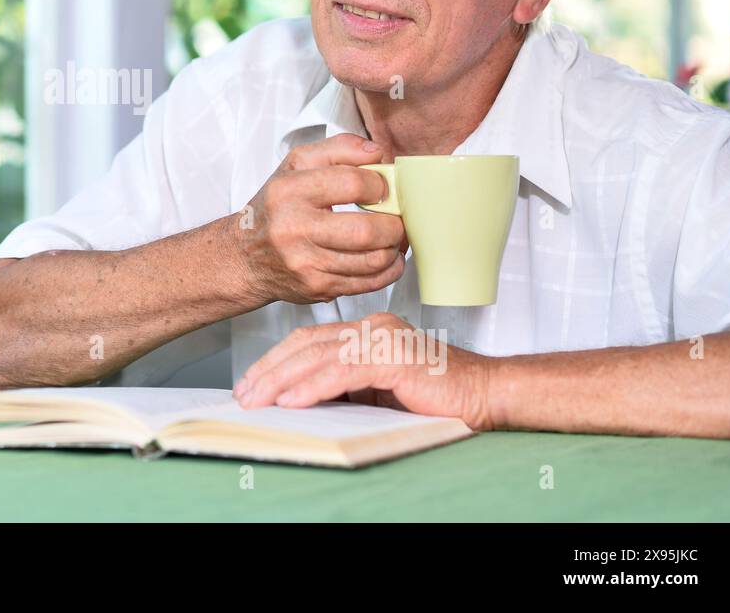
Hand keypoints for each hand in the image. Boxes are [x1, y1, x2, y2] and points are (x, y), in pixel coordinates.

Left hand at [231, 312, 496, 430]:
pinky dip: (313, 387)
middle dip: (269, 370)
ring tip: (257, 399)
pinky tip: (292, 400)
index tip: (251, 382)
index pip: (309, 340)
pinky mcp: (394, 358)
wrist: (485, 393)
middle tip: (243, 393)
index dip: (275, 360)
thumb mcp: (379, 390)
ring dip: (282, 380)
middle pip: (305, 344)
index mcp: (367, 332)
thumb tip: (301, 399)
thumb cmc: (437, 395)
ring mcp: (382, 340)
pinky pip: (343, 372)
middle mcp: (371, 329)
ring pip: (318, 356)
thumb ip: (345, 386)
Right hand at [233, 133, 406, 304]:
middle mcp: (293, 228)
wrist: (246, 257)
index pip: (351, 183)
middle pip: (366, 230)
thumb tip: (376, 153)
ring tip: (391, 236)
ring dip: (393, 247)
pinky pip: (369, 283)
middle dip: (393, 224)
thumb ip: (338, 149)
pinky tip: (386, 257)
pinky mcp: (317, 288)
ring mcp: (305, 263)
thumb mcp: (296, 166)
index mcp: (289, 191)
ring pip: (373, 260)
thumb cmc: (276, 208)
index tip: (381, 188)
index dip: (379, 184)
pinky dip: (388, 269)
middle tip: (394, 217)